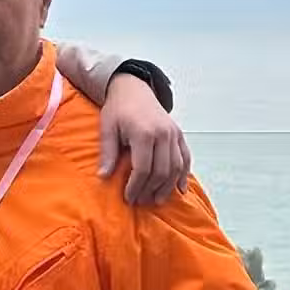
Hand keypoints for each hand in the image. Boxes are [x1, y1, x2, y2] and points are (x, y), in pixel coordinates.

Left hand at [98, 75, 190, 205]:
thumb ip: (108, 153)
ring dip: (167, 186)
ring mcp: (174, 134)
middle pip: (161, 171)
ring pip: (176, 167)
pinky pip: (186, 158)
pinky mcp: (179, 134)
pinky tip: (179, 189)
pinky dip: (184, 174)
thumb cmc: (118, 109)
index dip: (136, 186)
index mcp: (144, 133)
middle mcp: (163, 134)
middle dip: (151, 190)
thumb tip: (103, 177)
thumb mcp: (107, 128)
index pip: (143, 169)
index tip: (128, 198)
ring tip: (157, 200)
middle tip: (140, 201)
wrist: (133, 88)